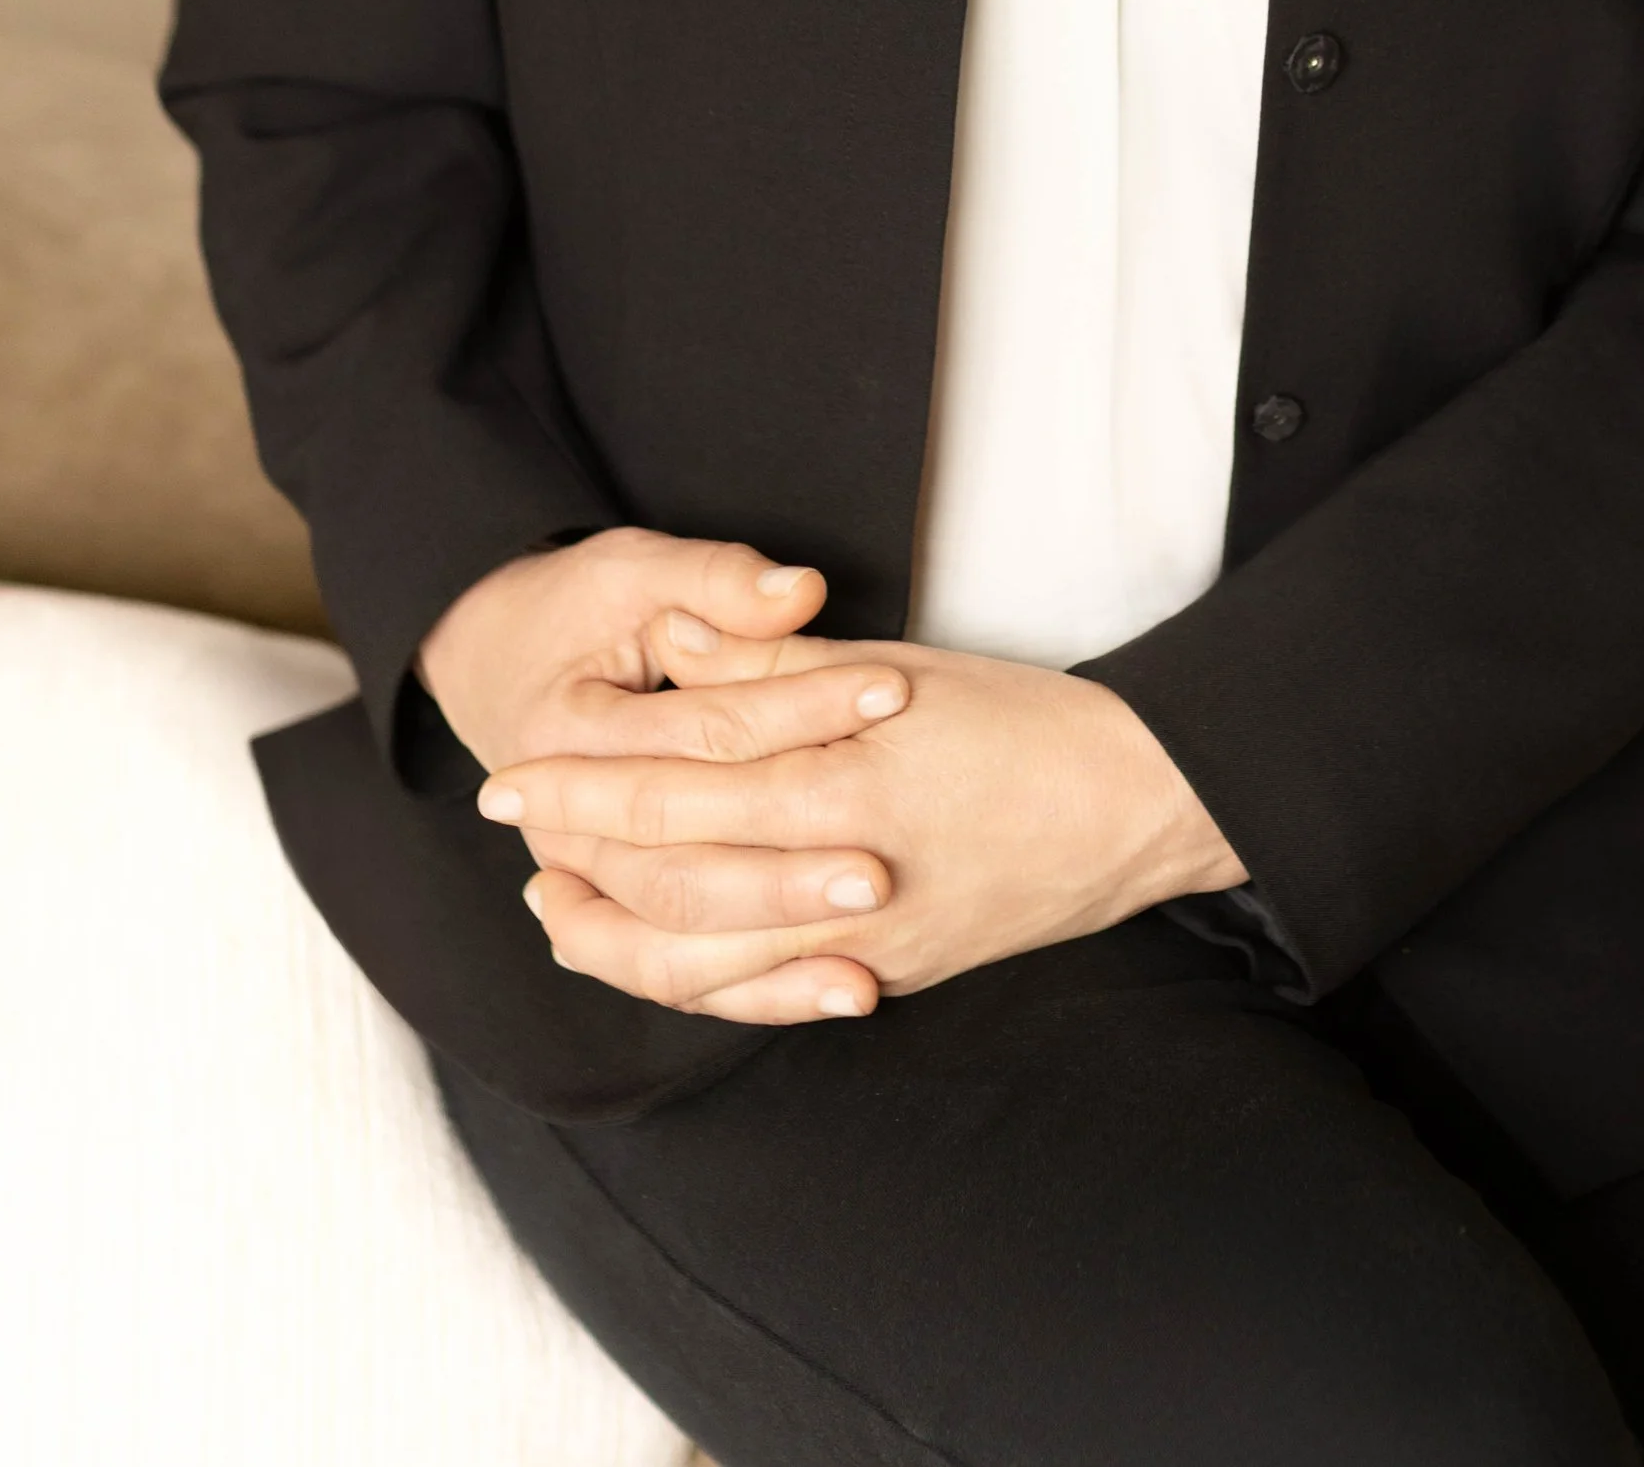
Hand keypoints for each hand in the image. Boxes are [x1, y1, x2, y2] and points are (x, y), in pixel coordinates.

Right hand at [416, 528, 911, 1021]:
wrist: (500, 664)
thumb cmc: (580, 608)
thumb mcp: (637, 573)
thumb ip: (717, 583)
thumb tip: (800, 591)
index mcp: (565, 734)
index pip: (704, 732)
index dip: (801, 708)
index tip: (891, 693)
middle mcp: (560, 832)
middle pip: (681, 867)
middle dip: (786, 872)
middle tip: (882, 869)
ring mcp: (587, 891)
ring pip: (678, 947)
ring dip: (779, 947)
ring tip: (877, 929)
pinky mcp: (622, 924)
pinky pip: (690, 981)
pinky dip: (767, 991)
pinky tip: (855, 985)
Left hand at [483, 626, 1246, 1022]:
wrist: (1135, 805)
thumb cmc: (1021, 719)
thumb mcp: (894, 667)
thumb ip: (771, 667)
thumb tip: (671, 645)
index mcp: (843, 782)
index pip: (679, 784)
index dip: (585, 780)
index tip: (513, 771)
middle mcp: (846, 876)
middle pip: (672, 881)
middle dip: (578, 857)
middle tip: (509, 830)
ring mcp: (867, 945)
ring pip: (705, 968)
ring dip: (615, 941)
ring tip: (555, 908)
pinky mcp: (888, 979)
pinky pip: (766, 998)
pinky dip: (695, 985)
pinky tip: (655, 955)